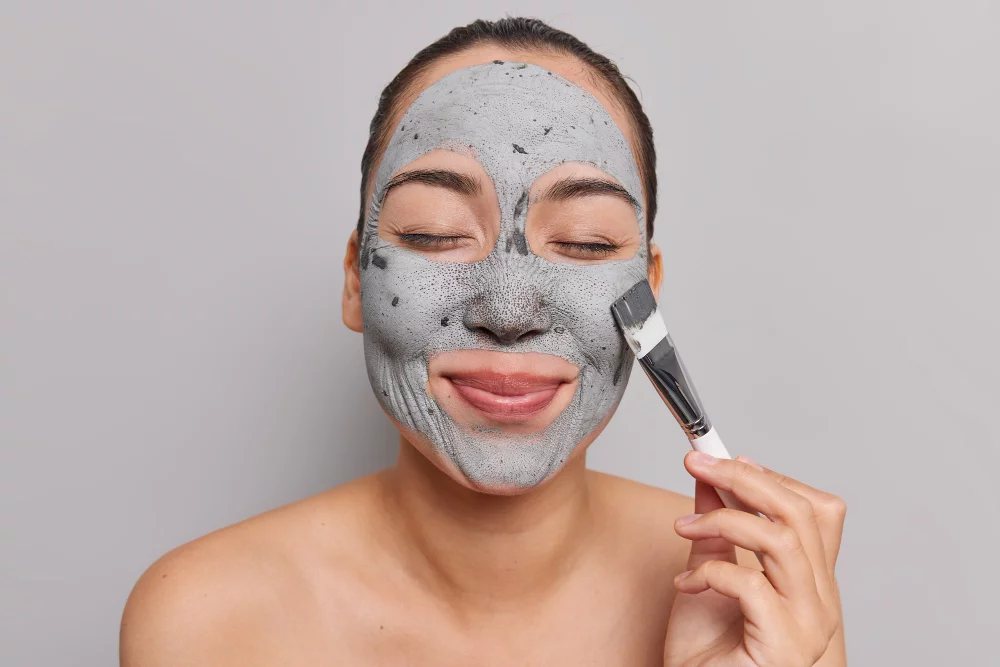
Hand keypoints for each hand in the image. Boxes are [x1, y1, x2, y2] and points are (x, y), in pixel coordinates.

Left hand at [663, 451, 846, 666]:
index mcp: (811, 582)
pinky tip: (686, 584)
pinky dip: (711, 572)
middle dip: (745, 479)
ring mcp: (809, 624)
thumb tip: (709, 480)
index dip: (773, 477)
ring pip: (781, 540)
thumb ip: (715, 530)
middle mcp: (821, 601)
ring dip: (724, 519)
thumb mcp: (707, 575)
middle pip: (801, 513)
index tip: (726, 461)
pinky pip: (752, 584)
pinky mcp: (785, 644)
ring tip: (684, 526)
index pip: (818, 511)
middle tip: (698, 464)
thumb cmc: (706, 655)